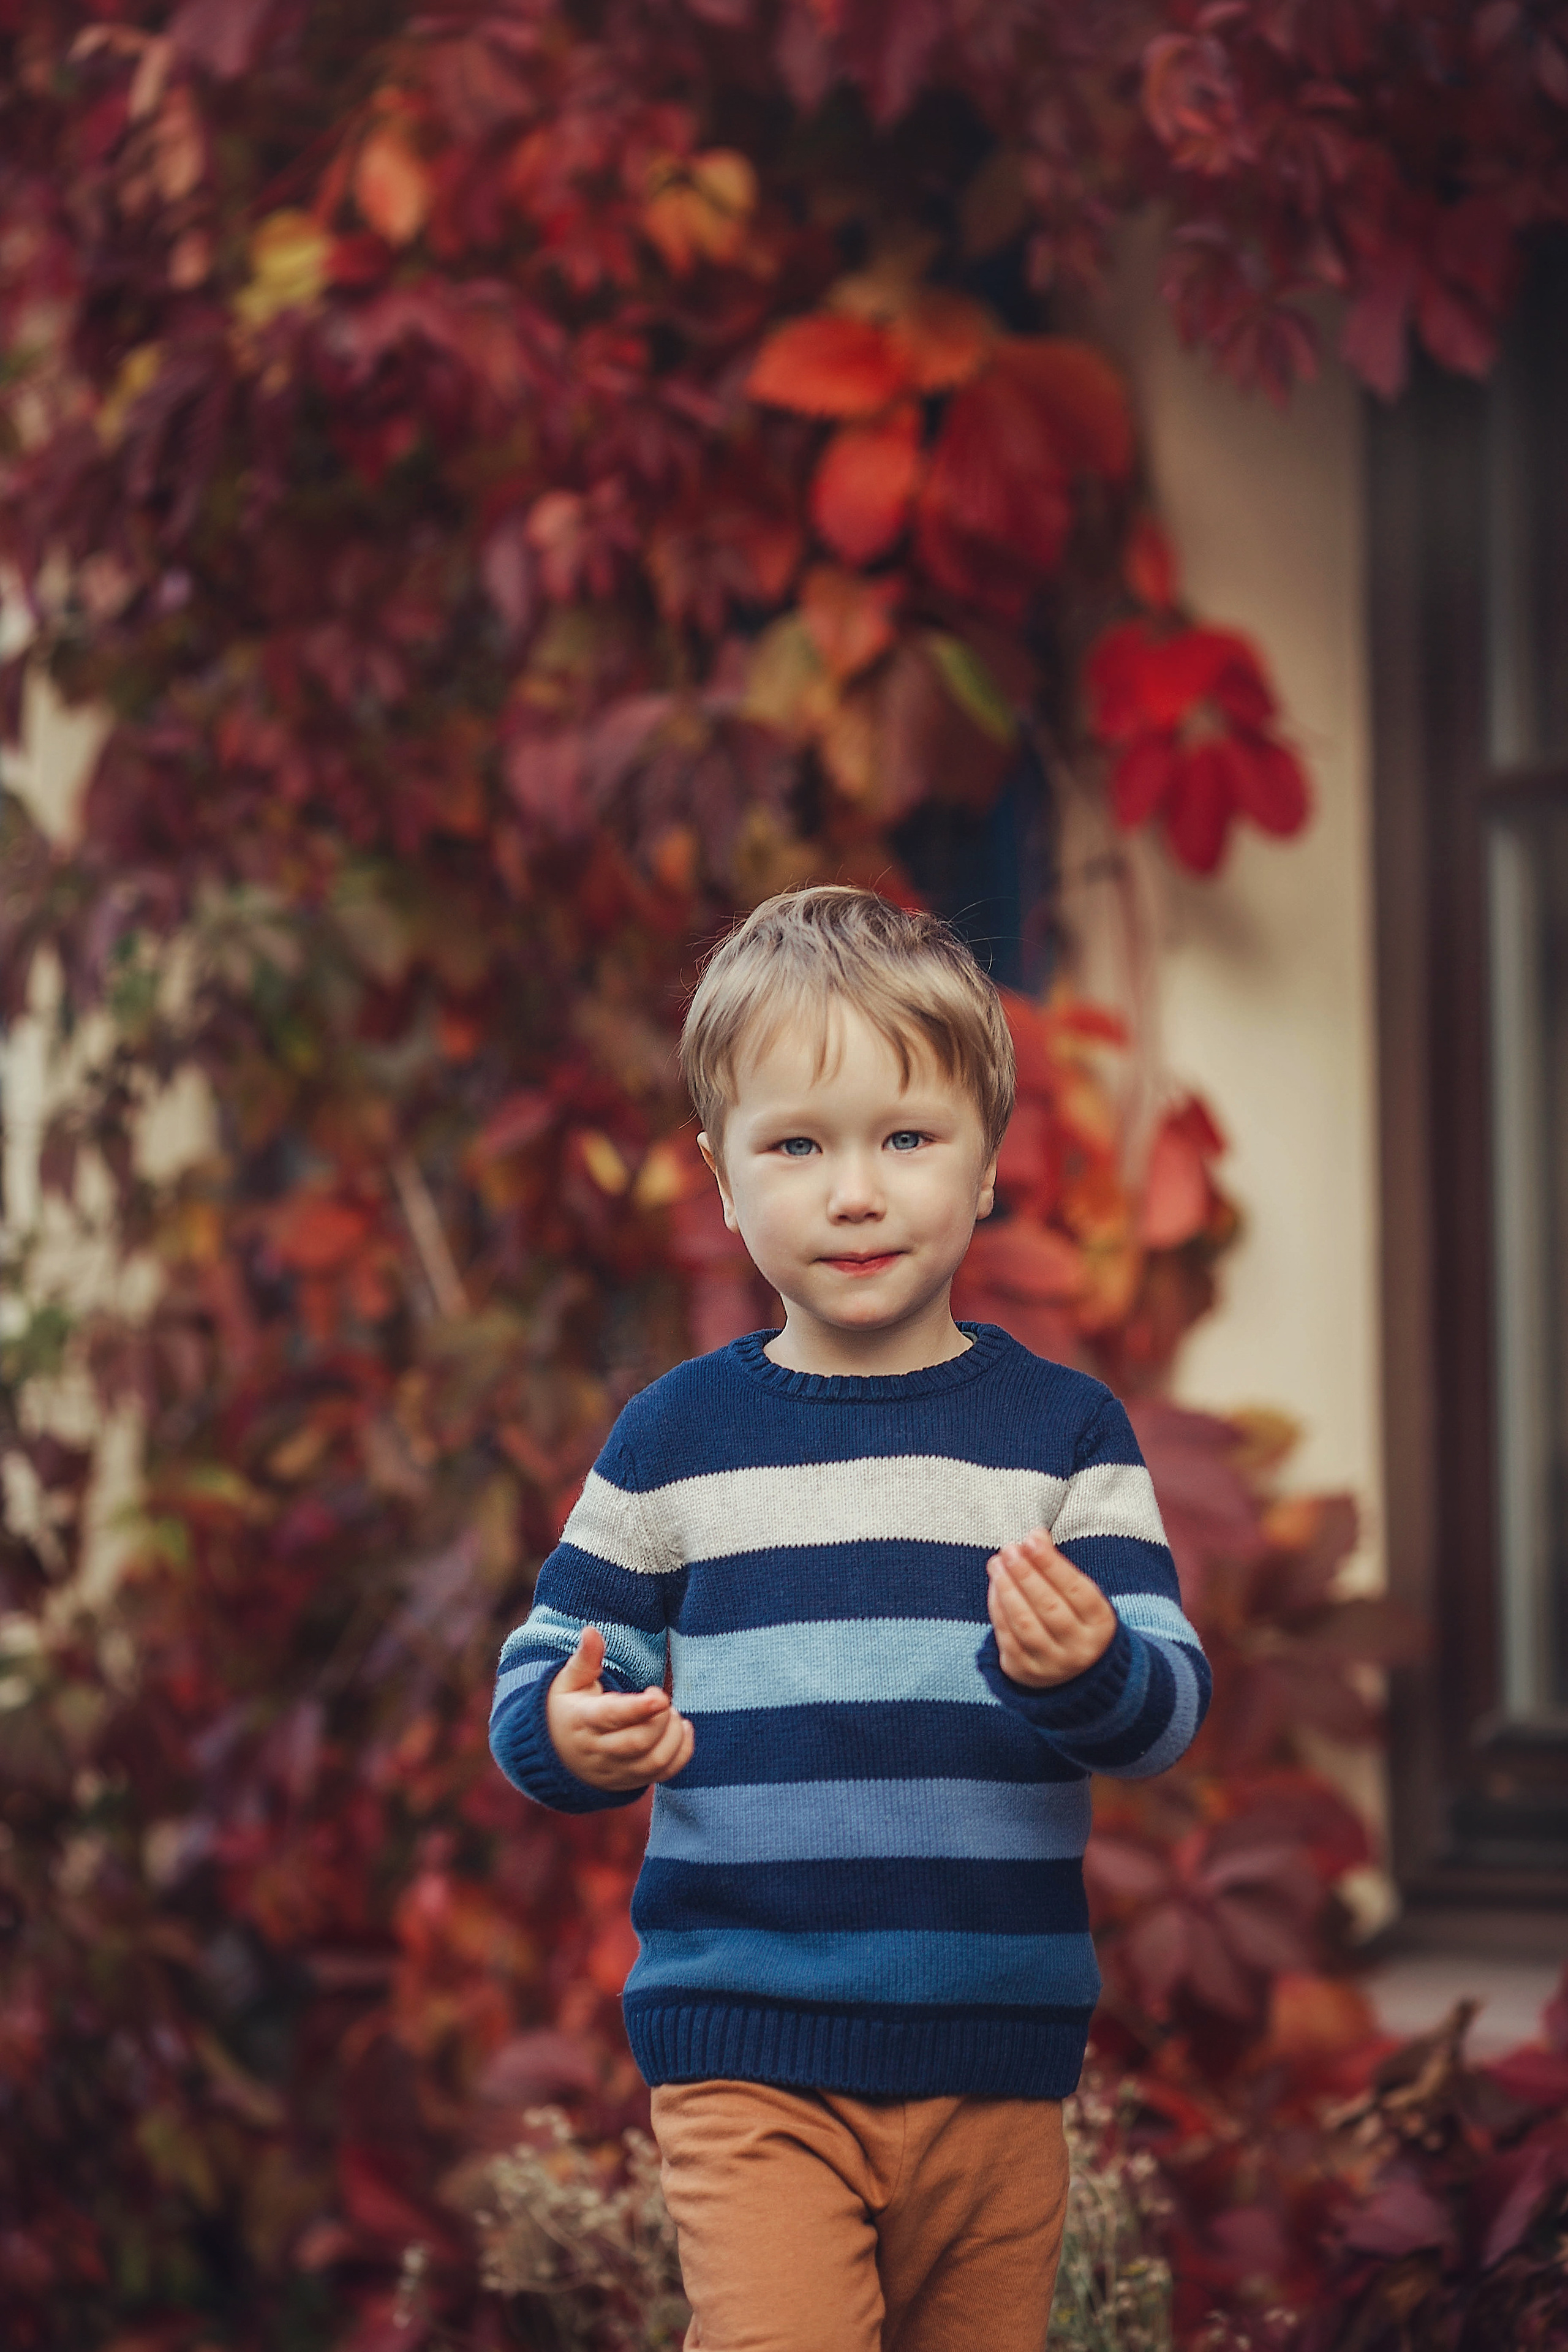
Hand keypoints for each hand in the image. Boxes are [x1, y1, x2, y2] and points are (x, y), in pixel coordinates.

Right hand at [545, 1626, 693, 1790]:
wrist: (556, 1756)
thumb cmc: (568, 1709)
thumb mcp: (569, 1682)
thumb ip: (585, 1659)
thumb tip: (591, 1631)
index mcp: (583, 1721)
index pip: (612, 1718)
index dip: (638, 1709)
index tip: (659, 1695)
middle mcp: (599, 1751)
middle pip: (638, 1742)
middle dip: (660, 1719)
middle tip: (661, 1698)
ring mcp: (616, 1771)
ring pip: (653, 1762)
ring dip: (673, 1736)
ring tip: (670, 1714)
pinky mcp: (631, 1782)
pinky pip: (663, 1774)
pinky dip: (681, 1754)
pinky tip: (681, 1729)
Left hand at [986, 1529, 1117, 1688]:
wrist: (1077, 1670)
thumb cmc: (1075, 1616)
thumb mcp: (1080, 1593)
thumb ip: (1058, 1566)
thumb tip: (1035, 1535)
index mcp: (1100, 1623)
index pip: (1076, 1590)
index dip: (1052, 1563)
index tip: (1032, 1539)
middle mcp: (1080, 1648)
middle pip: (1049, 1607)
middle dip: (1025, 1574)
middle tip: (1009, 1549)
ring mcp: (1054, 1664)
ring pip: (1026, 1624)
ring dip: (1007, 1589)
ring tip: (997, 1563)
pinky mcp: (1027, 1673)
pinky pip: (1008, 1638)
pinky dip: (998, 1609)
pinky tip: (995, 1587)